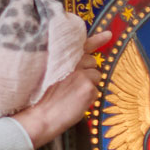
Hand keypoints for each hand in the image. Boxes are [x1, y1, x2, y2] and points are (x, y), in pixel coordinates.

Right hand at [11, 30, 109, 146]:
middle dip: (87, 72)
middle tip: (74, 85)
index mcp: (61, 58)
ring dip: (89, 84)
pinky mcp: (88, 86)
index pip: (82, 45)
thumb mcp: (50, 73)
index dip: (97, 39)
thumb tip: (85, 62)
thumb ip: (65, 65)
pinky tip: (76, 102)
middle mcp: (72, 62)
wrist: (41, 115)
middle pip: (92, 62)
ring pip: (96, 76)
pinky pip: (96, 90)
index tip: (108, 34)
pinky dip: (89, 97)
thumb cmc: (43, 97)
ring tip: (73, 94)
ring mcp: (81, 74)